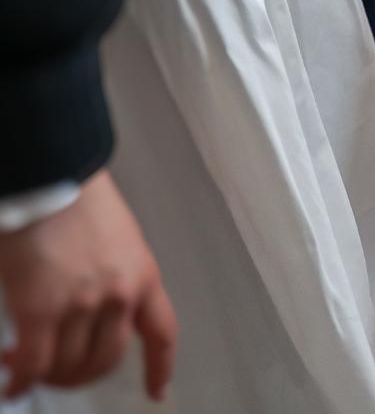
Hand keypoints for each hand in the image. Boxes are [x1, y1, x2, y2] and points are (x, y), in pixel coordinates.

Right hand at [0, 173, 175, 399]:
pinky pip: (35, 363)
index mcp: (144, 277)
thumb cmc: (78, 202)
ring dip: (47, 375)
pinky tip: (12, 382)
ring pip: (69, 366)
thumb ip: (114, 277)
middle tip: (54, 373)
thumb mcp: (119, 241)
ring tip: (25, 367)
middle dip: (79, 375)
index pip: (161, 333)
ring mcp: (81, 306)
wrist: (50, 179)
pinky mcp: (40, 310)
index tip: (156, 392)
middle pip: (106, 360)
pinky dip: (22, 379)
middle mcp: (119, 298)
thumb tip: (90, 312)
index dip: (159, 368)